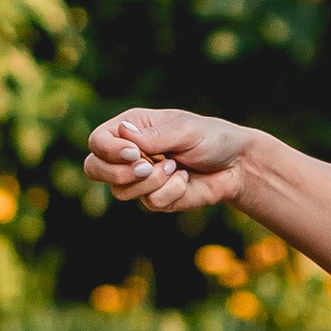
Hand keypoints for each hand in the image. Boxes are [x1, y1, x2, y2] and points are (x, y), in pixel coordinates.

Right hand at [84, 106, 254, 213]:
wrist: (236, 166)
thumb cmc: (211, 138)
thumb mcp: (185, 130)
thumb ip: (154, 136)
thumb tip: (123, 135)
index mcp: (132, 128)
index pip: (98, 141)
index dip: (109, 151)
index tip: (134, 154)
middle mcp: (130, 153)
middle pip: (94, 168)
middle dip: (117, 172)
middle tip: (146, 167)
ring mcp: (140, 178)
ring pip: (120, 191)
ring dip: (151, 181)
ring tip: (175, 167)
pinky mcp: (154, 198)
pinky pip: (149, 203)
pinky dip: (170, 191)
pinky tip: (185, 180)